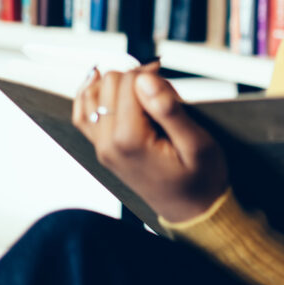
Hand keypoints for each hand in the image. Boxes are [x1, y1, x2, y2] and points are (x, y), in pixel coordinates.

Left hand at [71, 63, 229, 222]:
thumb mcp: (197, 144)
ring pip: (93, 94)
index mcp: (130, 141)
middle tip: (161, 90)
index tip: (169, 82)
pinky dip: (91, 96)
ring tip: (142, 89)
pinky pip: (83, 114)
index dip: (150, 74)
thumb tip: (145, 78)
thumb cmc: (200, 180)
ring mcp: (102, 147)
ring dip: (116, 84)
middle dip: (135, 79)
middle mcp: (108, 144)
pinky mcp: (103, 149)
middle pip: (109, 83)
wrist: (193, 211)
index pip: (127, 82)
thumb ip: (170, 109)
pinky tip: (103, 85)